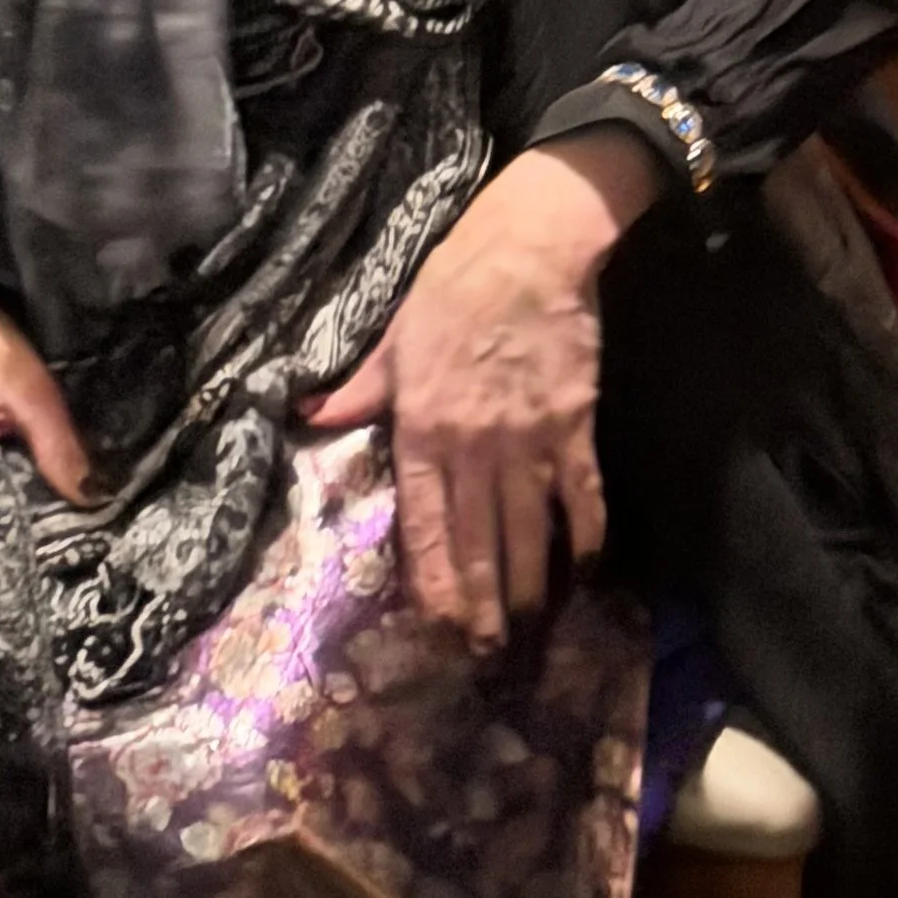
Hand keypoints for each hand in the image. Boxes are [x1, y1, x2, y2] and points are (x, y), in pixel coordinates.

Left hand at [305, 132, 657, 648]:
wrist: (529, 249)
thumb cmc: (454, 285)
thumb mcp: (395, 336)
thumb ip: (361, 388)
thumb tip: (312, 417)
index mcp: (421, 426)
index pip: (425, 521)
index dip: (431, 577)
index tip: (434, 622)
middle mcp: (472, 446)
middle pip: (476, 539)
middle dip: (478, 601)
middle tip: (482, 649)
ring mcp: (528, 440)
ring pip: (526, 530)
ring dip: (525, 582)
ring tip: (525, 625)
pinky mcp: (574, 425)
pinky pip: (581, 494)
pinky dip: (585, 534)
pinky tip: (584, 568)